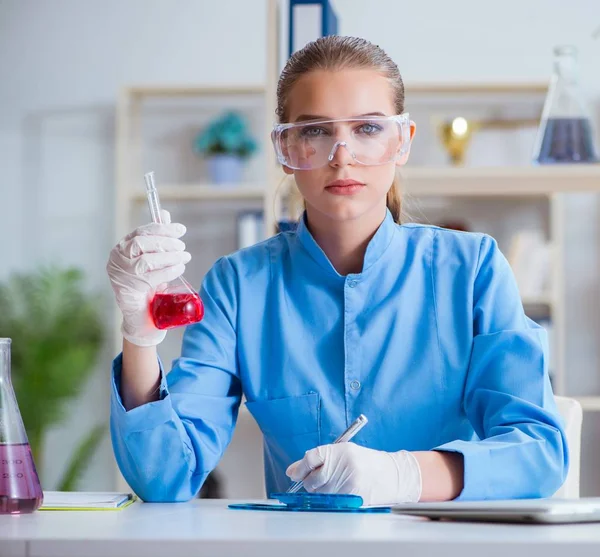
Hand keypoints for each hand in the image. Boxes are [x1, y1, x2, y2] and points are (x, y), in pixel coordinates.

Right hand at [106, 210, 190, 346]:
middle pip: (141, 243)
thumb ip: (158, 239)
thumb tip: (165, 215)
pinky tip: (179, 269)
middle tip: (183, 247)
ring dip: (170, 257)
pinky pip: (151, 276)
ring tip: (184, 258)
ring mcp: (120, 275)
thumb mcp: (154, 260)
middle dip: (166, 242)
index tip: (181, 230)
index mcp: (122, 248)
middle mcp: (117, 259)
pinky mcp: (127, 290)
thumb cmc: (148, 285)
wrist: (142, 316)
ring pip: (146, 260)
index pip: (141, 232)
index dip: (163, 228)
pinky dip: (169, 271)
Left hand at [286, 442, 421, 505]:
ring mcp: (349, 484)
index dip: (300, 467)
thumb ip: (318, 459)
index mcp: (341, 451)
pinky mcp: (353, 499)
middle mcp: (345, 466)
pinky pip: (331, 502)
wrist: (393, 475)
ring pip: (320, 494)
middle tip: (318, 479)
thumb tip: (292, 471)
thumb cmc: (367, 461)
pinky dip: (331, 499)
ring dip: (321, 491)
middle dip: (310, 481)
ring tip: (335, 483)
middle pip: (312, 479)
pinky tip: (341, 491)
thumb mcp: (343, 451)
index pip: (311, 458)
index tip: (295, 473)